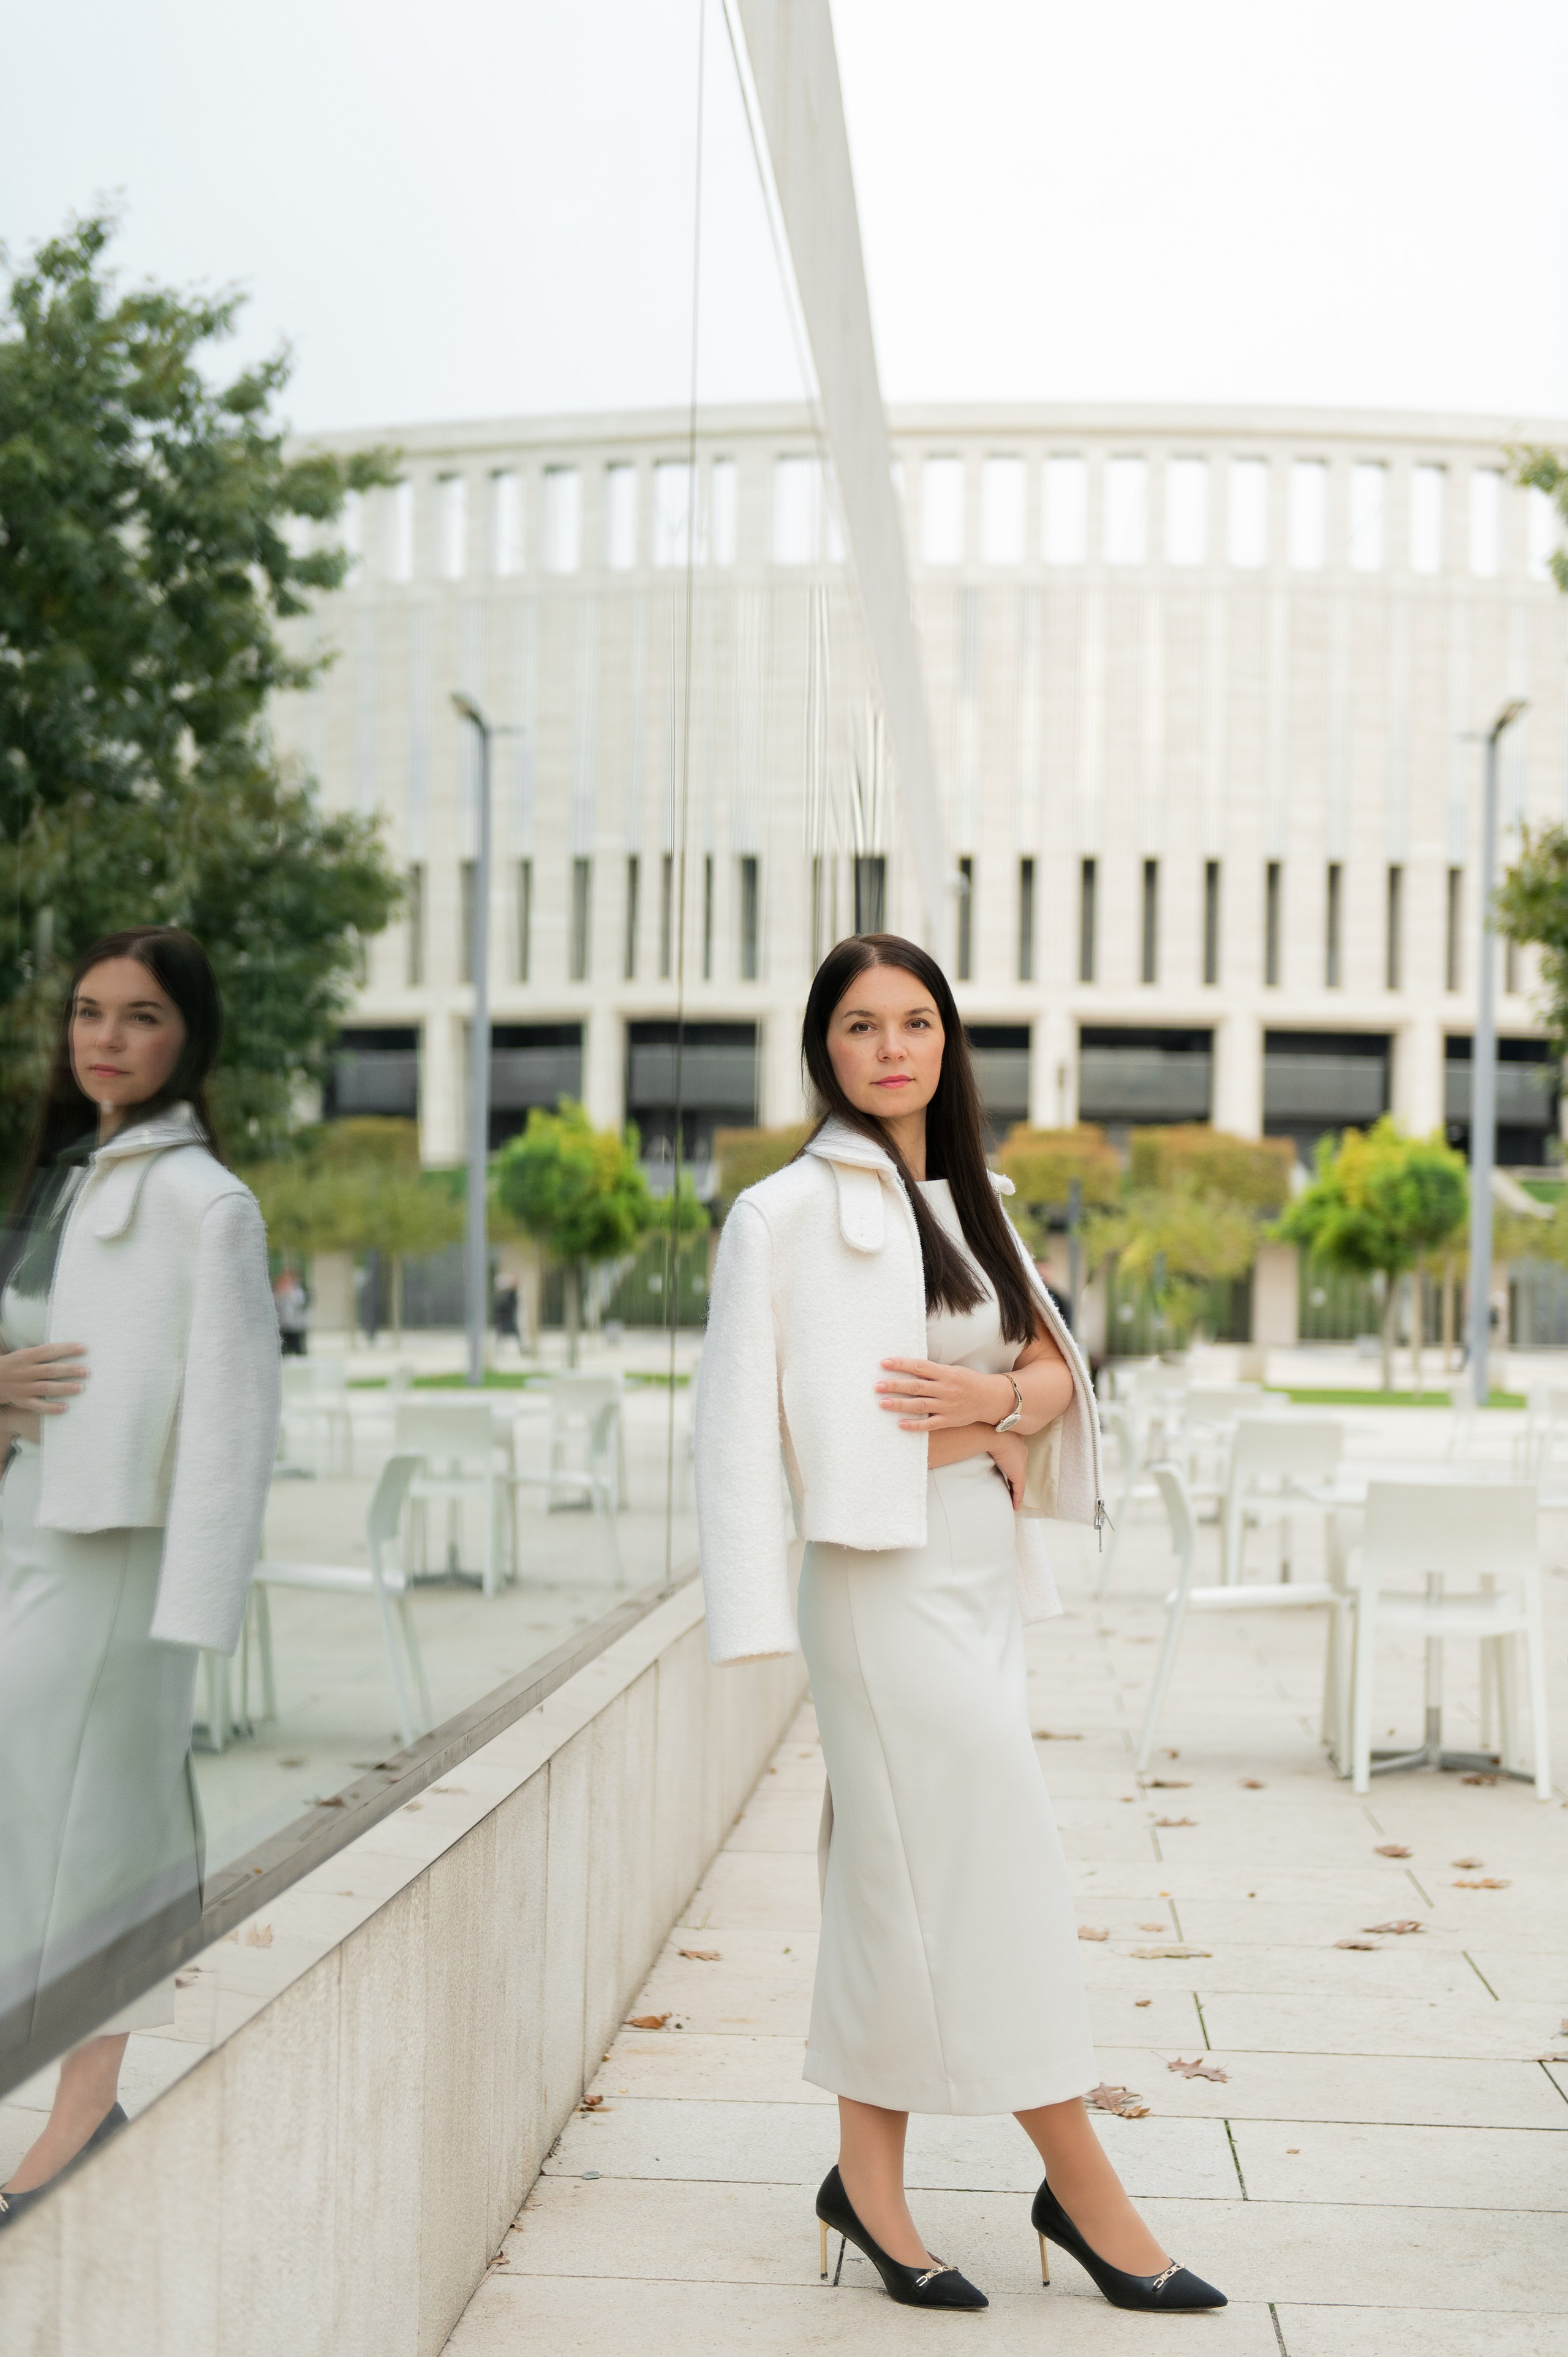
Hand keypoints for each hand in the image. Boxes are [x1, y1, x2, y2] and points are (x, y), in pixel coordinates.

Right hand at [0, 1342, 87, 1414]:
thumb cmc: (15, 1365)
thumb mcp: (24, 1354)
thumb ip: (43, 1354)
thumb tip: (71, 1350)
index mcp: (26, 1356)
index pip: (48, 1351)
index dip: (66, 1349)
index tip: (84, 1349)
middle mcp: (25, 1372)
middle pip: (49, 1370)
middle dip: (69, 1370)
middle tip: (86, 1371)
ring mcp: (23, 1388)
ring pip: (46, 1388)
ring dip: (64, 1388)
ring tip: (80, 1387)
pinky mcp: (22, 1401)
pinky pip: (38, 1406)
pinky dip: (51, 1408)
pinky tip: (64, 1407)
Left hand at [876, 1356, 1014, 1431]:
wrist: (991, 1399)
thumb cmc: (969, 1382)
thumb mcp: (953, 1370)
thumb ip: (933, 1371)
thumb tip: (909, 1368)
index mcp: (945, 1373)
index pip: (919, 1367)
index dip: (901, 1364)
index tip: (884, 1363)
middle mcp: (945, 1389)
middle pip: (915, 1387)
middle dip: (895, 1386)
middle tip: (876, 1386)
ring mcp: (946, 1406)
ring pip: (919, 1405)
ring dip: (899, 1404)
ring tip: (882, 1403)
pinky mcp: (948, 1420)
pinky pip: (929, 1424)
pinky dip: (915, 1425)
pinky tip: (900, 1424)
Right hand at [986, 1429, 1027, 1508]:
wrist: (993, 1433)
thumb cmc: (985, 1430)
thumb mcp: (985, 1434)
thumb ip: (982, 1439)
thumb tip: (969, 1440)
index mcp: (1014, 1440)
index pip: (1014, 1455)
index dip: (1010, 1463)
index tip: (1006, 1469)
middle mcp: (1021, 1450)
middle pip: (1019, 1467)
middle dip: (1015, 1477)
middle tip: (1011, 1487)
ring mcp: (1021, 1462)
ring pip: (1020, 1480)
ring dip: (1016, 1490)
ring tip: (1013, 1499)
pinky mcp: (1018, 1473)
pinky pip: (1019, 1489)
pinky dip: (1017, 1497)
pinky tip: (1015, 1506)